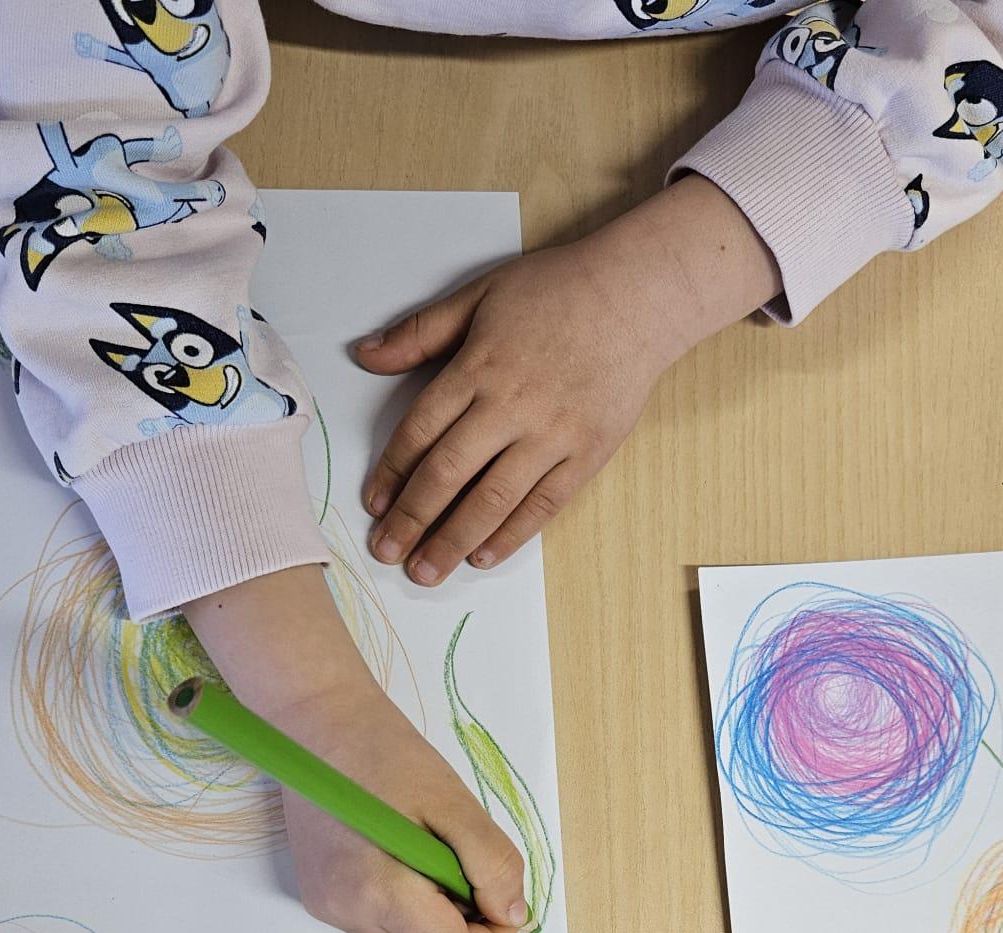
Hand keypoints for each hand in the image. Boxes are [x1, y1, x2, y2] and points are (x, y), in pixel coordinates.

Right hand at [184, 566, 526, 932]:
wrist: (317, 720)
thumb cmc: (385, 751)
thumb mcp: (454, 802)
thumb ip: (491, 863)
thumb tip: (513, 916)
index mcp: (376, 891)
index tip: (509, 903)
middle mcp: (345, 912)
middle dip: (468, 928)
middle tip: (478, 871)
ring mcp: (327, 907)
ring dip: (439, 918)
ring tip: (441, 857)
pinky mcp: (320, 896)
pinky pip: (381, 923)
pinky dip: (410, 906)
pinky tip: (411, 858)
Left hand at [354, 174, 779, 584]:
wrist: (638, 296)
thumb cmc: (557, 290)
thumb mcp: (479, 294)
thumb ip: (421, 332)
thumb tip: (365, 354)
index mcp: (478, 367)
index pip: (421, 432)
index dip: (392, 473)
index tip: (374, 504)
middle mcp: (511, 407)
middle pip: (448, 473)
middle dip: (412, 519)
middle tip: (386, 552)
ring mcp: (552, 435)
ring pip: (492, 499)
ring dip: (453, 540)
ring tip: (425, 572)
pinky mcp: (587, 453)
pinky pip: (543, 504)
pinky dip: (512, 535)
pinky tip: (483, 556)